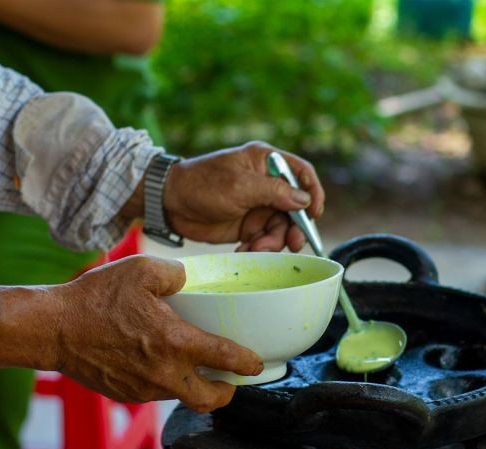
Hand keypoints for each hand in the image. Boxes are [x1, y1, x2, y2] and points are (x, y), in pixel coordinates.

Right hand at [0, 256, 262, 411]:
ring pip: (182, 397)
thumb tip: (189, 277)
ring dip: (194, 386)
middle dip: (227, 392)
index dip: (248, 364)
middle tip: (231, 379)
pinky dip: (166, 382)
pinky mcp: (127, 394)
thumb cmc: (94, 299)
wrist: (52, 329)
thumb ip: (175, 273)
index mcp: (174, 343)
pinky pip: (156, 393)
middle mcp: (164, 373)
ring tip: (195, 366)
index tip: (257, 363)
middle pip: (211, 399)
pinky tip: (158, 363)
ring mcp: (144, 388)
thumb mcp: (141, 271)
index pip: (226, 360)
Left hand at [160, 141, 324, 251]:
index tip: (315, 214)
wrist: (170, 203)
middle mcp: (267, 183)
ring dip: (272, 242)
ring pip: (280, 228)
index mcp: (267, 162)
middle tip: (292, 244)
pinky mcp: (248, 225)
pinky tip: (243, 250)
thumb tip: (304, 201)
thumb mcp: (240, 186)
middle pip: (295, 208)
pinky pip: (264, 239)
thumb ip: (274, 192)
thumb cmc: (202, 183)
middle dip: (294, 227)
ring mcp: (258, 205)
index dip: (313, 193)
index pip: (302, 173)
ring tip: (255, 248)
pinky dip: (258, 248)